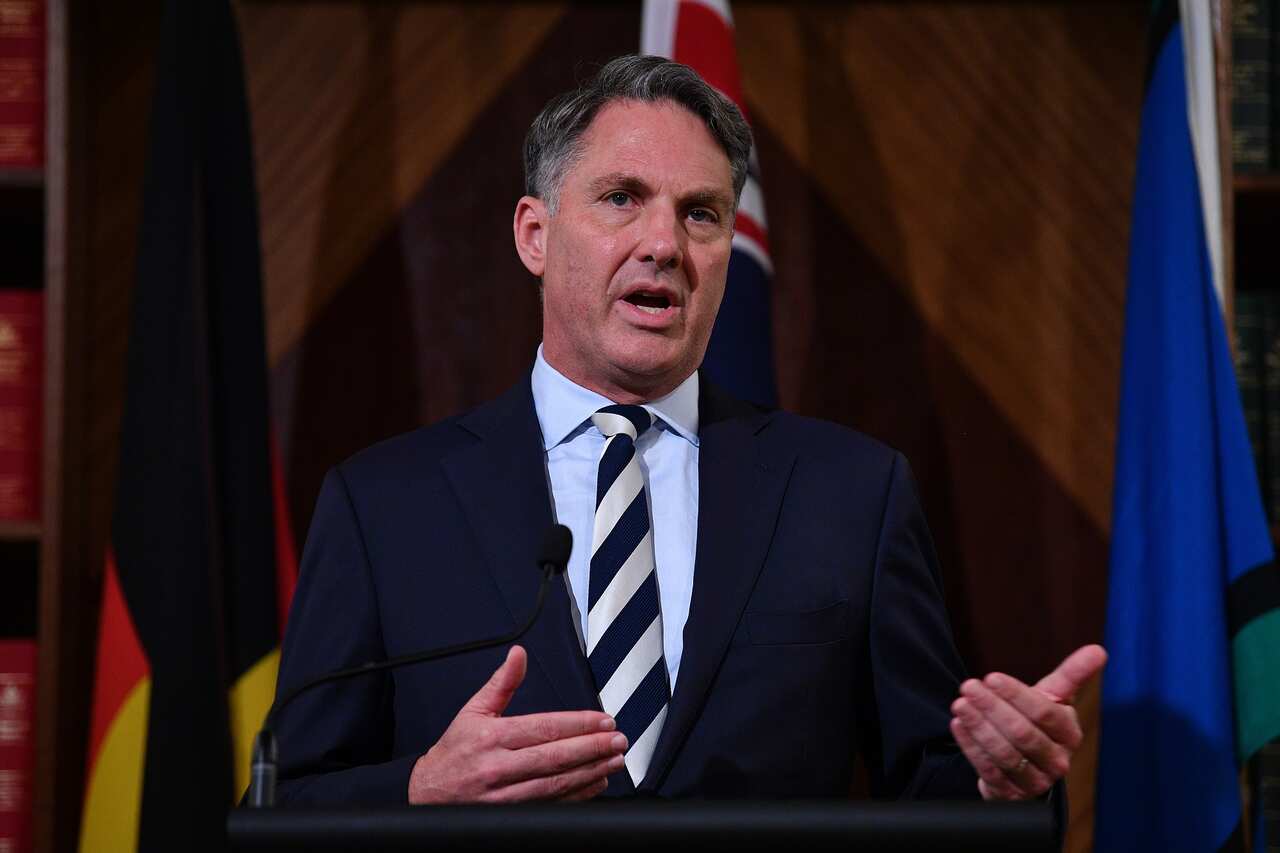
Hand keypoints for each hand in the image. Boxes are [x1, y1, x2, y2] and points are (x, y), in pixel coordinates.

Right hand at [407, 645, 626, 802]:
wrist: (426, 793)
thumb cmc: (453, 752)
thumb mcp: (473, 710)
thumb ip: (502, 683)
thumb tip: (519, 655)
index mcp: (492, 736)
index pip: (544, 728)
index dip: (579, 724)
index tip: (603, 721)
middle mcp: (499, 766)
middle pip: (555, 757)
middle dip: (592, 748)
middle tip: (618, 741)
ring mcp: (505, 794)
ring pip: (556, 784)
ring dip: (590, 772)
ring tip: (614, 761)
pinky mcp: (510, 814)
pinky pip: (550, 806)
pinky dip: (577, 796)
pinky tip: (595, 784)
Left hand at [949, 644, 1106, 799]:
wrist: (1026, 762)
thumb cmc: (1040, 722)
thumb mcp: (1055, 697)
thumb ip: (1072, 674)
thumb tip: (1098, 650)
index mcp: (1070, 734)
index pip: (1044, 713)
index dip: (1016, 695)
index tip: (991, 677)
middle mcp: (1057, 761)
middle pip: (1022, 733)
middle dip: (992, 708)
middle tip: (968, 687)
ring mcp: (1035, 780)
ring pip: (1004, 753)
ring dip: (978, 726)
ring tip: (960, 705)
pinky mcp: (1012, 793)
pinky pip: (989, 770)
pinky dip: (970, 746)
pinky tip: (958, 726)